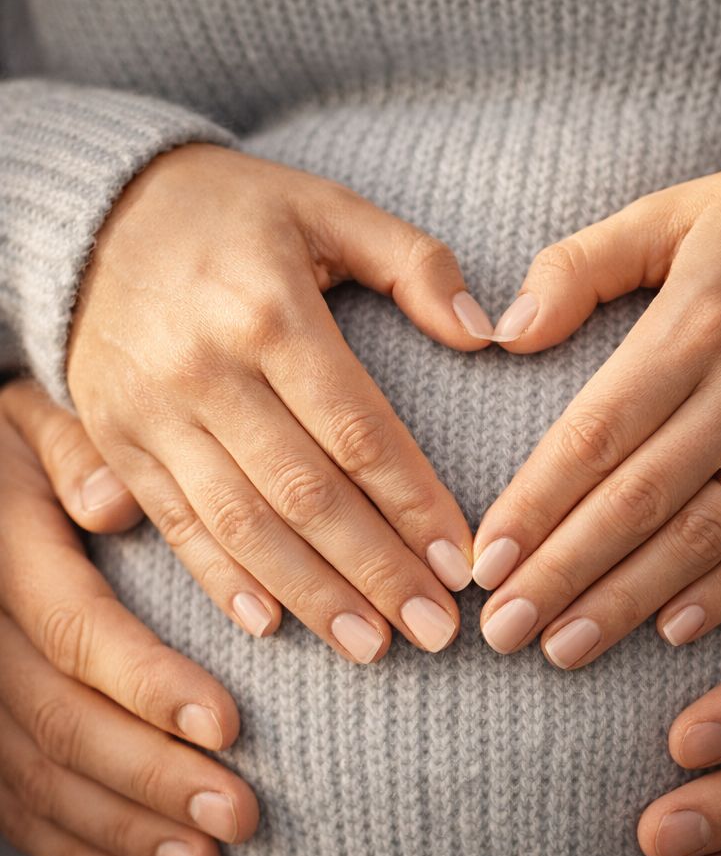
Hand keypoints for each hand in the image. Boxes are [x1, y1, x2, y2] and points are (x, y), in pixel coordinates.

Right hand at [0, 380, 258, 855]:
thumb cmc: (15, 449)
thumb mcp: (35, 426)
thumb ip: (74, 456)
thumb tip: (112, 501)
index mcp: (4, 559)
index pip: (78, 632)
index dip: (149, 685)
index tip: (231, 725)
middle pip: (59, 722)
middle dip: (151, 777)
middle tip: (236, 817)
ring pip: (36, 777)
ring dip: (123, 829)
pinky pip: (9, 805)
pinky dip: (72, 852)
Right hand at [68, 143, 493, 662]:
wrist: (97, 211)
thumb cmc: (236, 213)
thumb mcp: (327, 207)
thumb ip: (415, 263)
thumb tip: (489, 332)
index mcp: (270, 312)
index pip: (358, 432)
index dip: (414, 505)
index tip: (463, 564)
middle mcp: (206, 370)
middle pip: (305, 495)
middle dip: (376, 572)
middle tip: (437, 633)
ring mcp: (152, 413)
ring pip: (243, 525)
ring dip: (313, 596)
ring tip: (374, 648)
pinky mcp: (117, 440)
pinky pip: (174, 523)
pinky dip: (223, 580)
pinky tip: (273, 625)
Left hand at [472, 158, 720, 665]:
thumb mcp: (671, 215)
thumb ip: (581, 267)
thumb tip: (507, 332)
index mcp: (694, 323)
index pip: (597, 434)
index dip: (537, 504)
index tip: (486, 561)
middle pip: (639, 500)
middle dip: (564, 573)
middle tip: (503, 630)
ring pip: (703, 535)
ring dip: (629, 599)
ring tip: (563, 648)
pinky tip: (670, 633)